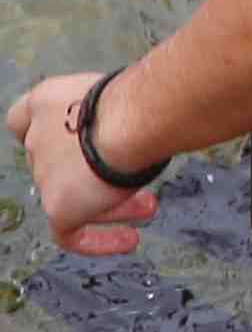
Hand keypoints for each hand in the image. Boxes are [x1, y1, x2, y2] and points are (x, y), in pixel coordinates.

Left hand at [11, 76, 153, 256]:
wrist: (131, 121)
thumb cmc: (138, 99)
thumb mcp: (120, 91)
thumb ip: (117, 109)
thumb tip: (148, 119)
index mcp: (48, 102)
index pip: (24, 120)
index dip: (42, 131)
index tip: (70, 140)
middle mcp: (39, 139)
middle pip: (56, 163)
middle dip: (94, 173)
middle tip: (131, 178)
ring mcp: (44, 174)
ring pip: (70, 196)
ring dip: (111, 205)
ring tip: (147, 208)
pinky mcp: (57, 205)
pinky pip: (69, 234)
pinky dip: (98, 240)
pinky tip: (128, 240)